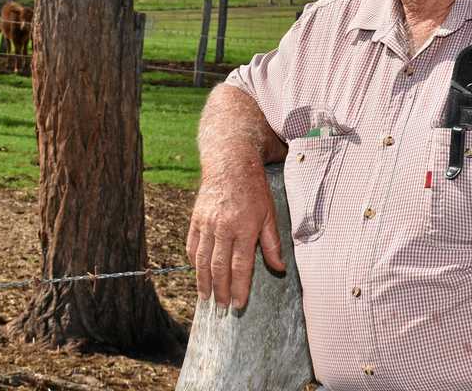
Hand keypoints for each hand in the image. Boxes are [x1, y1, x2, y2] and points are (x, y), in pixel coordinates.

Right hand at [186, 168, 285, 310]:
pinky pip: (192, 245)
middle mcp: (223, 228)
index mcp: (244, 228)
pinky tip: (198, 273)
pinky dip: (194, 262)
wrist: (230, 163)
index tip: (239, 305)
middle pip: (219, 267)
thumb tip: (279, 269)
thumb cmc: (254, 189)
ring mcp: (207, 223)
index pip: (240, 266)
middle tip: (222, 308)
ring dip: (203, 282)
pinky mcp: (196, 219)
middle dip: (221, 291)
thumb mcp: (270, 214)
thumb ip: (272, 244)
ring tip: (206, 298)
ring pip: (202, 259)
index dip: (240, 288)